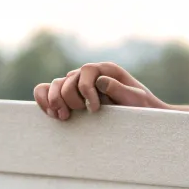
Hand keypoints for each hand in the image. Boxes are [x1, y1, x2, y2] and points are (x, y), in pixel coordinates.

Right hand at [35, 62, 165, 119]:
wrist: (143, 117)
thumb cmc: (142, 108)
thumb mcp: (136, 100)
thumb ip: (120, 89)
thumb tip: (100, 82)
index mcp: (106, 70)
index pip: (86, 71)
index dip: (86, 89)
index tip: (95, 109)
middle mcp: (90, 75)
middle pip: (68, 79)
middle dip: (70, 98)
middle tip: (79, 114)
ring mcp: (78, 84)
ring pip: (55, 85)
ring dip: (54, 100)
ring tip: (63, 117)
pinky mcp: (71, 97)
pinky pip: (48, 91)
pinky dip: (45, 100)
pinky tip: (51, 114)